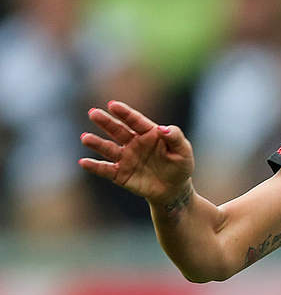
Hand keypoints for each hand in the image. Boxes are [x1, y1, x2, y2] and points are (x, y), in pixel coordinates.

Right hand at [79, 101, 195, 207]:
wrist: (174, 189)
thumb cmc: (180, 166)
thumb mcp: (183, 151)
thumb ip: (175, 138)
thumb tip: (163, 129)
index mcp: (148, 133)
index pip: (135, 121)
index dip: (124, 113)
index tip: (113, 105)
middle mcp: (133, 143)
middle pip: (117, 130)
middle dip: (105, 122)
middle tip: (93, 113)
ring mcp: (125, 158)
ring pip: (108, 148)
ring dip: (96, 143)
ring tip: (85, 138)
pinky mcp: (120, 174)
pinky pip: (106, 169)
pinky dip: (95, 166)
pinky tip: (84, 162)